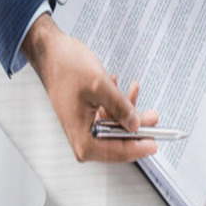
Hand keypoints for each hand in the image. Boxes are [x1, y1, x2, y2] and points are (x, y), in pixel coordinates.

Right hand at [21, 14, 157, 162]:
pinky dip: (119, 104)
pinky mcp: (87, 116)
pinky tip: (124, 89)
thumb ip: (120, 107)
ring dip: (128, 111)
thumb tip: (136, 124)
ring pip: (115, 127)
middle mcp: (82, 136)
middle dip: (137, 127)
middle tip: (153, 117)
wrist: (51, 53)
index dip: (138, 148)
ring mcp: (84, 126)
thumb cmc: (65, 67)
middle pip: (117, 142)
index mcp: (81, 137)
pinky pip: (109, 116)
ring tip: (135, 92)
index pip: (115, 152)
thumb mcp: (100, 86)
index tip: (154, 143)